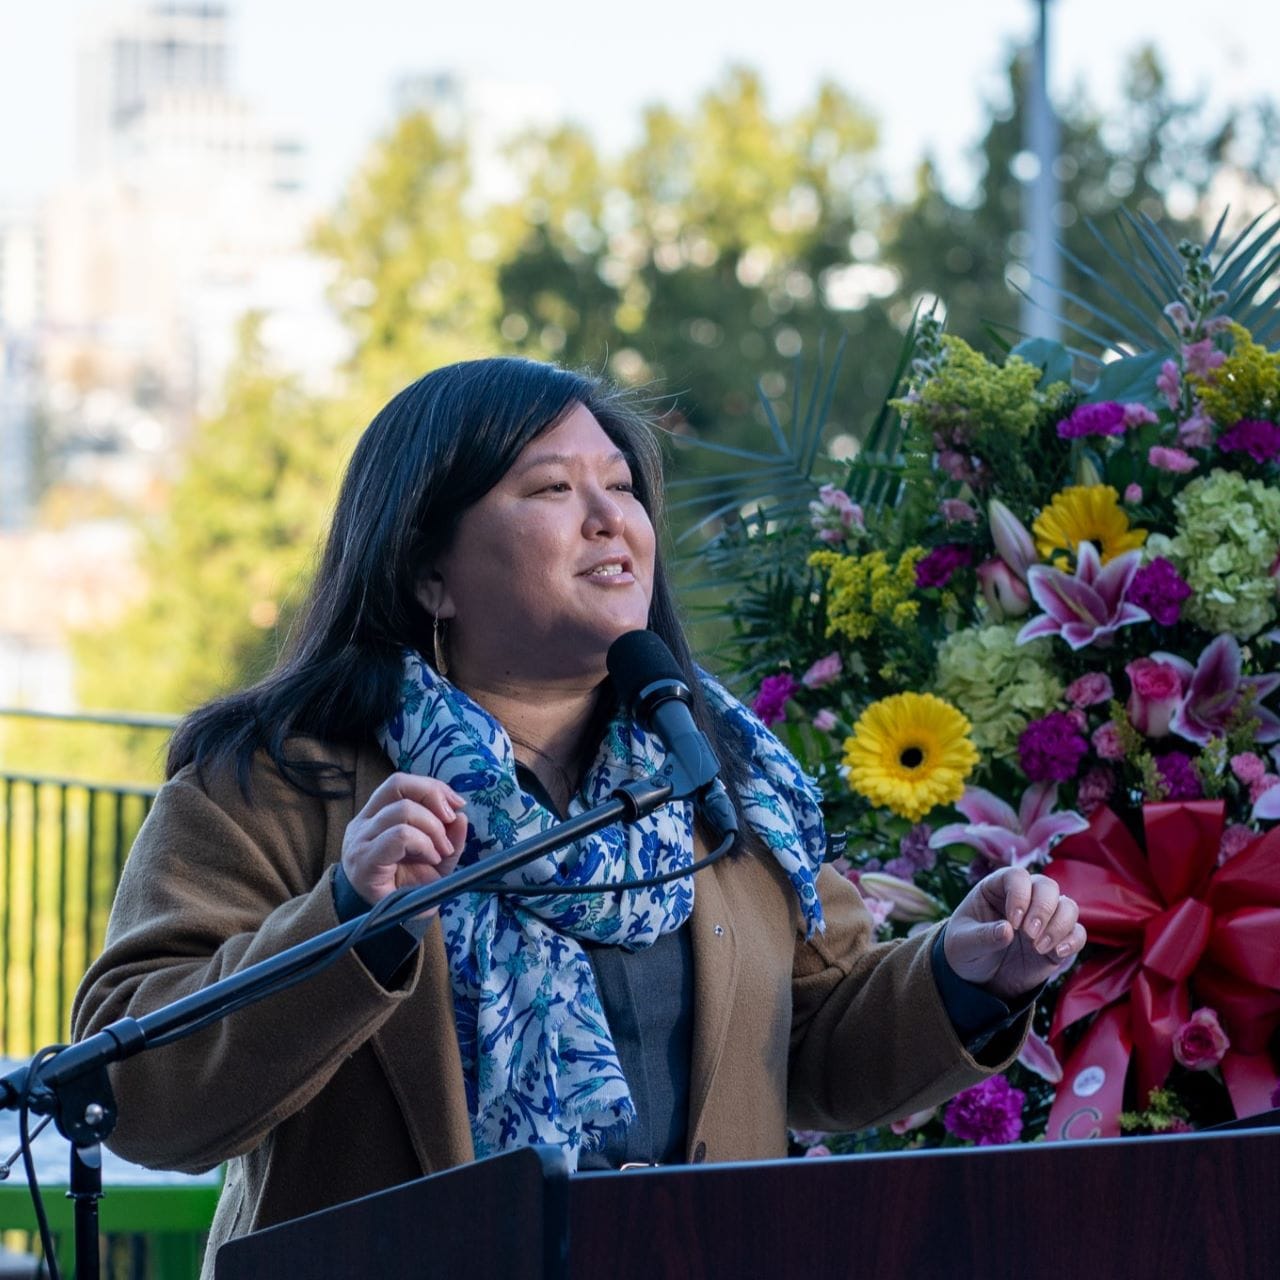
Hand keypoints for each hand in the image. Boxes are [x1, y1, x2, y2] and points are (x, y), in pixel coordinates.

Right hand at [342, 773, 467, 913]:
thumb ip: (450, 836)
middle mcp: (364, 823)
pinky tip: (431, 858)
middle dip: (433, 798)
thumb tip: (462, 815)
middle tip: (450, 822)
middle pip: (398, 784)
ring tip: (440, 851)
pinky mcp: (365, 860)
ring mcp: (362, 840)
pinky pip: (399, 835)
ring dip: (433, 828)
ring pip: (403, 810)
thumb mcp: (437, 856)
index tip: (457, 804)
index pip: (401, 783)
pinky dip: (423, 843)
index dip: (432, 786)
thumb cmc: (408, 886)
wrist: (388, 924)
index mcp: (377, 815)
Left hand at [942, 867, 1084, 1001]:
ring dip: (1059, 925)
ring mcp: (1043, 918)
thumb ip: (982, 936)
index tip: (1012, 922)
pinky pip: (1077, 933)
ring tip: (1038, 947)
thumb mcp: (963, 944)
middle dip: (1042, 909)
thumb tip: (1006, 930)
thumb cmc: (966, 951)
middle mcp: (1025, 898)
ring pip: (1068, 906)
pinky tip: (1058, 952)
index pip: (1017, 876)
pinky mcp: (1057, 940)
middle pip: (1048, 886)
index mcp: (997, 888)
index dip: (1020, 895)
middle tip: (1028, 934)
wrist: (978, 977)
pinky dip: (1073, 940)